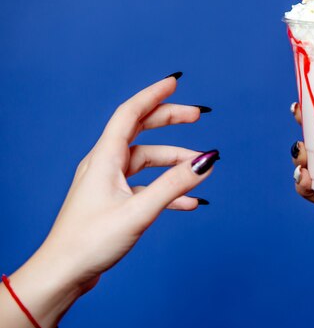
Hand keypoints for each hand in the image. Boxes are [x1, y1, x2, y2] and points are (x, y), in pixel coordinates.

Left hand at [0, 73, 218, 326]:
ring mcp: (108, 183)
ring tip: (199, 170)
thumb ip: (175, 184)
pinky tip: (189, 202)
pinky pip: (145, 185)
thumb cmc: (91, 241)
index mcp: (105, 158)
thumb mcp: (139, 211)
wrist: (64, 274)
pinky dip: (167, 189)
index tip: (174, 81)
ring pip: (146, 161)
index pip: (130, 113)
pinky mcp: (113, 201)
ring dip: (174, 162)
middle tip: (197, 116)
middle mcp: (105, 164)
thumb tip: (206, 160)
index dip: (153, 94)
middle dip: (169, 120)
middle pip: (140, 130)